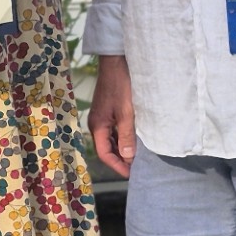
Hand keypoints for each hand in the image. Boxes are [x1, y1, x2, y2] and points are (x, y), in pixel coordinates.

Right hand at [88, 56, 135, 177]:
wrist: (116, 61)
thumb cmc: (120, 85)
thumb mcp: (126, 112)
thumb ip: (126, 134)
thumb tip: (127, 157)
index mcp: (98, 126)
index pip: (105, 154)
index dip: (118, 166)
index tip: (131, 174)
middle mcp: (97, 123)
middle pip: (107, 148)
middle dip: (120, 160)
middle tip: (137, 168)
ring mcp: (102, 117)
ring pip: (111, 140)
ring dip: (122, 149)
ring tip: (138, 157)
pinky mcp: (108, 111)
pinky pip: (114, 131)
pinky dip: (123, 138)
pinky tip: (134, 140)